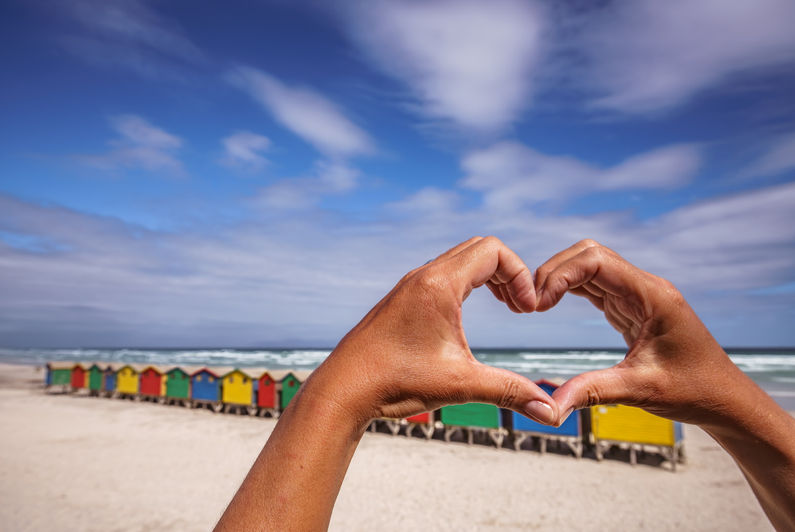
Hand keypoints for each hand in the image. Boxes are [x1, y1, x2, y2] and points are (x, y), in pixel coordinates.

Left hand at [307, 236, 557, 425]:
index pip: (493, 250)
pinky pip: (442, 275)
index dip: (520, 275)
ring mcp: (409, 286)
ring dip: (487, 277)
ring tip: (505, 308)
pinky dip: (466, 285)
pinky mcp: (401, 299)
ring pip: (459, 261)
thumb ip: (510, 392)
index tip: (527, 311)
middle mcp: (423, 276)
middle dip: (508, 272)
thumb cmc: (395, 381)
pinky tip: (467, 318)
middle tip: (520, 307)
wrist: (344, 388)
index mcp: (439, 284)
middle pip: (479, 249)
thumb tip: (552, 413)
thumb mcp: (460, 384)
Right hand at [532, 239, 743, 426]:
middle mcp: (646, 287)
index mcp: (652, 295)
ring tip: (535, 304)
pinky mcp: (633, 308)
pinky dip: (571, 290)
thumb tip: (550, 406)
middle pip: (589, 255)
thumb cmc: (694, 391)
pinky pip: (596, 286)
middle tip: (530, 303)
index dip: (560, 275)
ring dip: (560, 279)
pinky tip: (551, 305)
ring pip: (590, 267)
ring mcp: (639, 295)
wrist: (724, 399)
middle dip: (554, 271)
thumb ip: (592, 392)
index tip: (537, 305)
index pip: (596, 261)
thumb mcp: (640, 390)